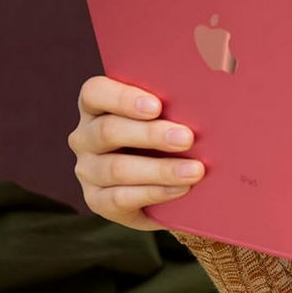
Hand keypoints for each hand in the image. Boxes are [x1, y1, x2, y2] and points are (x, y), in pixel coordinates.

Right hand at [68, 75, 206, 229]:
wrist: (167, 184)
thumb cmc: (170, 134)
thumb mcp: (170, 115)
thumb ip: (176, 103)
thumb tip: (206, 92)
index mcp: (97, 105)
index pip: (95, 92)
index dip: (122, 98)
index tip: (157, 106)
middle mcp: (85, 136)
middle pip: (108, 131)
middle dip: (151, 134)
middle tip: (187, 138)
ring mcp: (87, 170)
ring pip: (117, 169)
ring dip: (160, 169)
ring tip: (195, 171)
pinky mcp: (96, 200)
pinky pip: (120, 198)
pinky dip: (155, 192)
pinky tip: (181, 189)